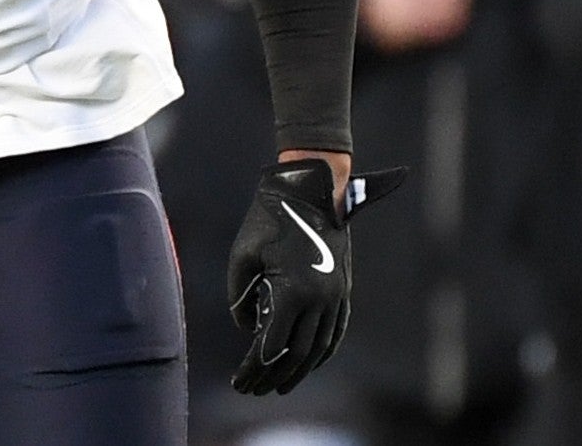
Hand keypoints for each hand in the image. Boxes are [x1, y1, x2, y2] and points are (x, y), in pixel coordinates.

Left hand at [228, 157, 403, 395]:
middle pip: (297, 354)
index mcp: (293, 292)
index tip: (240, 382)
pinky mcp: (343, 290)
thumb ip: (239, 296)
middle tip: (254, 389)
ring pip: (319, 347)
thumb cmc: (268, 219)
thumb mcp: (242, 255)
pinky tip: (309, 362)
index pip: (272, 345)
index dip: (254, 368)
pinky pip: (335, 331)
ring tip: (279, 385)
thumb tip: (246, 327)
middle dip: (274, 377)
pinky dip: (322, 351)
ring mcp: (336, 296)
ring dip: (300, 370)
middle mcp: (320, 300)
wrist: (311, 190)